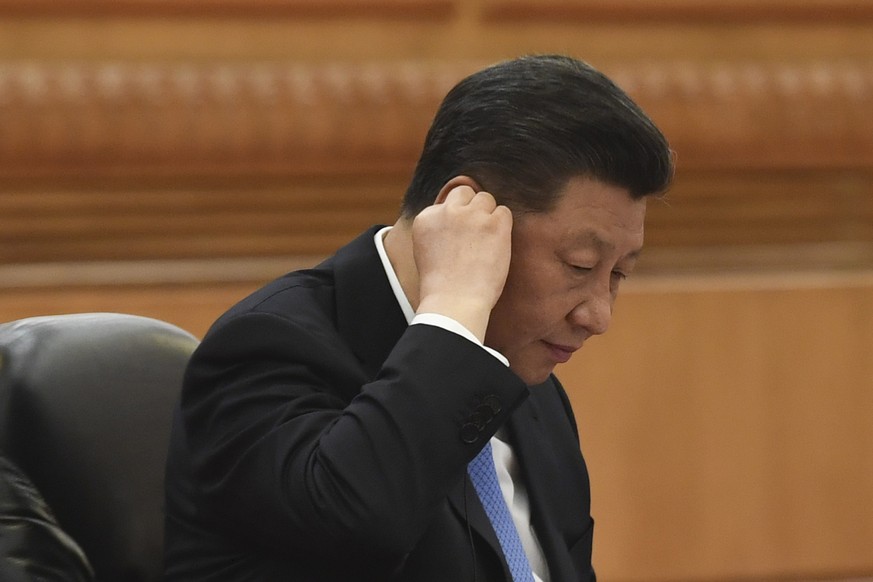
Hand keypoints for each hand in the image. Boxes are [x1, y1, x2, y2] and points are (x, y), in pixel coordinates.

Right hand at [412, 185, 512, 341]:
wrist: (454, 302)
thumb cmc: (442, 286)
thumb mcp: (425, 251)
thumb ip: (438, 230)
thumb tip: (456, 221)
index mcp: (426, 218)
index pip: (446, 202)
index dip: (456, 217)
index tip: (459, 235)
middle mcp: (447, 211)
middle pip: (465, 193)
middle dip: (471, 208)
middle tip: (476, 234)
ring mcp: (471, 216)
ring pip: (486, 199)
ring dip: (488, 216)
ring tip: (487, 241)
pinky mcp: (494, 224)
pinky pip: (504, 212)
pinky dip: (503, 227)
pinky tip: (498, 245)